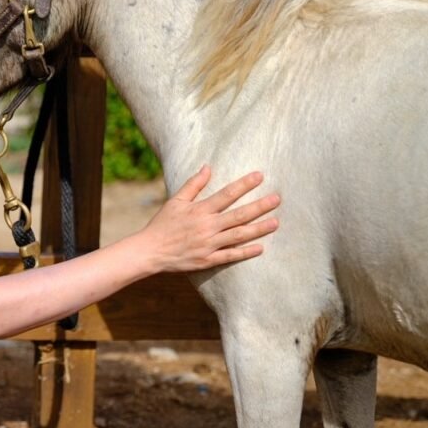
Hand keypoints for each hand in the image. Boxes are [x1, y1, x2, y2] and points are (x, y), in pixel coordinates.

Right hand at [142, 165, 279, 272]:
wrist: (150, 251)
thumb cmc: (162, 224)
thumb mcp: (175, 201)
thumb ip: (193, 184)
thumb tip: (208, 167)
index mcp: (200, 210)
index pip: (227, 194)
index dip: (244, 184)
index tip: (260, 176)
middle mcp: (207, 226)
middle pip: (239, 214)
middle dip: (260, 206)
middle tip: (277, 199)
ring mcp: (208, 244)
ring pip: (239, 235)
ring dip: (259, 228)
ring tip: (276, 222)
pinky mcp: (207, 260)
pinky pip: (230, 256)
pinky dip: (245, 252)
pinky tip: (260, 248)